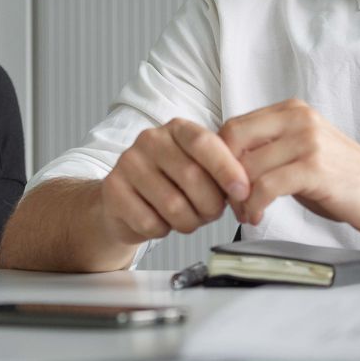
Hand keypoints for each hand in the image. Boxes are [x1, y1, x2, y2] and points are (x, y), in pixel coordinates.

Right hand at [99, 118, 249, 245]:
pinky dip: (163, 231)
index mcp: (177, 129)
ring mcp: (128, 163)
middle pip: (192, 176)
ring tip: (187, 219)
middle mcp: (150, 140)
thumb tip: (246, 191)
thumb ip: (221, 174)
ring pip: (173, 205)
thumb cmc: (171, 185)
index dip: (227, 169)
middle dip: (210, 205)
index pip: (205, 143)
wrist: (123, 201)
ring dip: (189, 222)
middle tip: (211, 213)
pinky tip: (160, 222)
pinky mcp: (113, 190)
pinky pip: (151, 223)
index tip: (243, 192)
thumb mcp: (199, 170)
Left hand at [219, 99, 359, 235]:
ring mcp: (308, 141)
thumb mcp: (301, 153)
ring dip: (239, 197)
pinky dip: (254, 205)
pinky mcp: (315, 168)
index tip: (222, 183)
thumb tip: (225, 165)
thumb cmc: (343, 177)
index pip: (233, 126)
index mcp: (292, 111)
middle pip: (233, 141)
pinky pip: (267, 186)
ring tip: (246, 213)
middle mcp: (299, 119)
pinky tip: (258, 216)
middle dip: (223, 176)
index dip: (219, 159)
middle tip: (229, 200)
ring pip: (248, 166)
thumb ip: (268, 151)